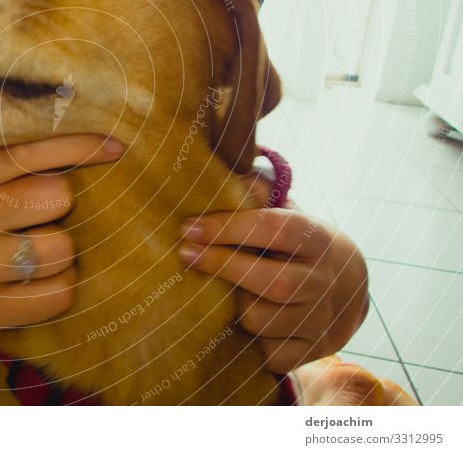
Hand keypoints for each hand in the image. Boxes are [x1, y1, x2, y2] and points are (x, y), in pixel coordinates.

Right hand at [0, 135, 123, 328]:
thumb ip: (13, 141)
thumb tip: (94, 136)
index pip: (28, 151)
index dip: (79, 146)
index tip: (115, 146)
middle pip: (57, 197)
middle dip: (59, 197)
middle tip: (42, 202)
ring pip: (63, 249)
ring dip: (63, 242)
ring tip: (39, 237)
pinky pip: (60, 294)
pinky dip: (61, 280)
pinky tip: (39, 272)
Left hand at [178, 185, 368, 373]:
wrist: (347, 287)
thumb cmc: (296, 243)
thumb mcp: (285, 212)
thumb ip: (258, 194)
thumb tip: (230, 178)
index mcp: (316, 238)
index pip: (272, 229)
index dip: (227, 227)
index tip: (188, 227)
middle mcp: (323, 280)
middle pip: (270, 281)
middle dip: (222, 266)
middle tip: (184, 254)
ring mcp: (320, 319)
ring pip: (260, 320)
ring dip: (234, 306)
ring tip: (225, 291)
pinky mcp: (312, 351)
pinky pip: (268, 353)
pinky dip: (250, 340)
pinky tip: (244, 322)